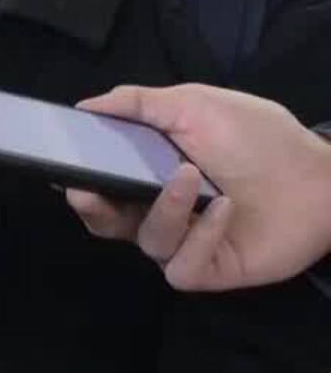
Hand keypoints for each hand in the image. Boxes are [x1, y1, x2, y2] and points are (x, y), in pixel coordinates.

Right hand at [65, 84, 330, 290]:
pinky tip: (223, 209)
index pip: (101, 186)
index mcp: (150, 175)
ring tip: (192, 178)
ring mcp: (185, 243)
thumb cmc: (259, 138)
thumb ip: (139, 103)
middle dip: (93, 208)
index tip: (66, 171)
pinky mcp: (209, 269)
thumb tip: (87, 106)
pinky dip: (199, 235)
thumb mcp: (196, 105)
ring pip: (147, 240)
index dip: (80, 182)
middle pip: (107, 223)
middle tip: (88, 190)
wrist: (321, 178)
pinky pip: (181, 264)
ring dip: (165, 208)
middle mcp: (162, 212)